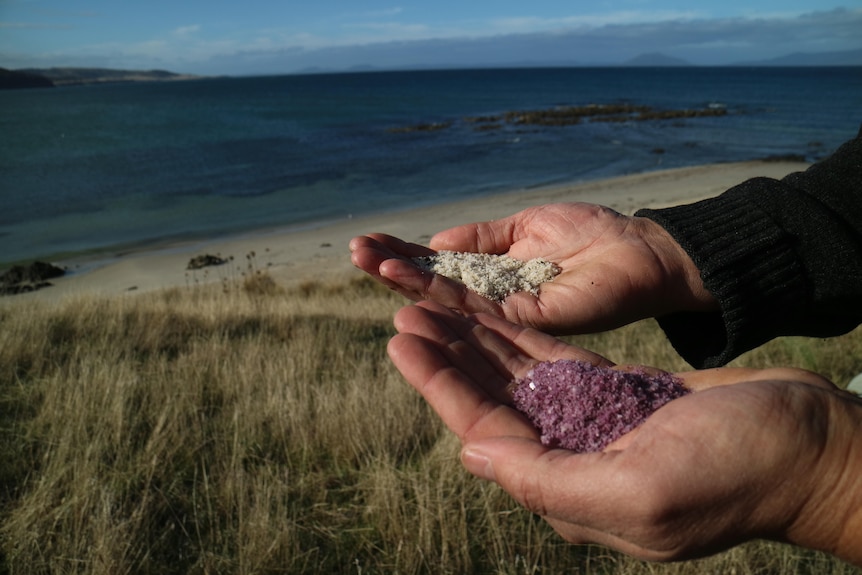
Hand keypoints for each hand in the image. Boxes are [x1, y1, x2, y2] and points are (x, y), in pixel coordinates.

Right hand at [350, 203, 716, 333]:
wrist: (639, 249)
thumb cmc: (591, 234)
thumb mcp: (526, 226)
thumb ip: (482, 238)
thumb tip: (435, 243)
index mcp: (496, 274)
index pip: (441, 268)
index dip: (406, 256)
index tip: (369, 243)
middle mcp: (495, 299)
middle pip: (435, 287)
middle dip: (394, 268)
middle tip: (353, 252)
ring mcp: (507, 313)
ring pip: (445, 300)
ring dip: (404, 281)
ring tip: (365, 260)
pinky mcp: (525, 322)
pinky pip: (474, 307)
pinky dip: (438, 294)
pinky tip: (406, 280)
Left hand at [387, 301, 861, 563]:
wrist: (812, 445)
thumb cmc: (741, 471)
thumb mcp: (643, 490)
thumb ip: (549, 481)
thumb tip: (473, 456)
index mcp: (570, 487)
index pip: (484, 431)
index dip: (439, 384)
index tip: (401, 338)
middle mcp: (572, 457)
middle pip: (492, 400)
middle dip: (449, 356)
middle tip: (407, 308)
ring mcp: (594, 424)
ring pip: (518, 378)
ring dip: (478, 341)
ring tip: (438, 305)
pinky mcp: (618, 395)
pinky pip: (554, 363)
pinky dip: (521, 338)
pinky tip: (494, 315)